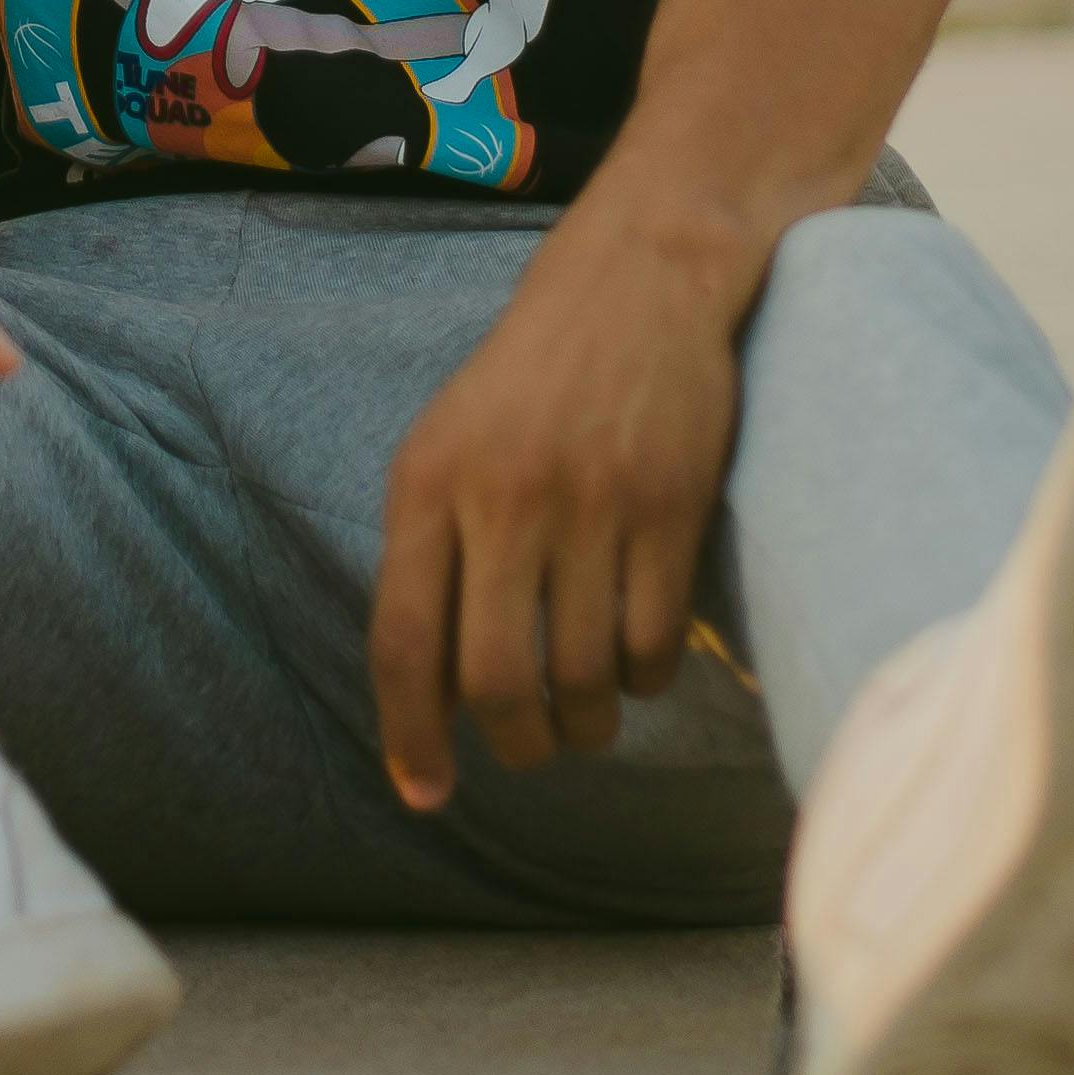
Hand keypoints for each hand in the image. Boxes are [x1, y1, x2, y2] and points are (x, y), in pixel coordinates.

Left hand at [368, 199, 748, 805]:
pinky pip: (651, 648)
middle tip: (532, 747)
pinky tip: (636, 661)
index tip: (425, 794)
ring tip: (588, 713)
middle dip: (516, 744)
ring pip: (580, 678)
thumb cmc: (533, 380)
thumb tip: (435, 699)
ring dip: (585, 723)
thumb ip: (435, 555)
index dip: (410, 734)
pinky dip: (643, 680)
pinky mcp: (669, 510)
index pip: (404, 641)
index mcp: (428, 480)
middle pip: (496, 681)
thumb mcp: (451, 444)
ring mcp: (591, 504)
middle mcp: (502, 496)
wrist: (638, 280)